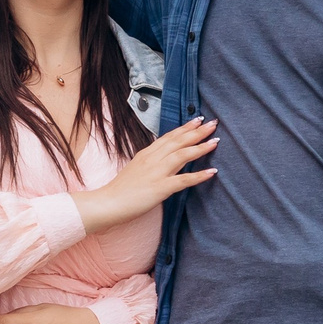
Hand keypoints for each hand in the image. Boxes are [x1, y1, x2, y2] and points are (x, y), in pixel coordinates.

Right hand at [71, 117, 219, 233]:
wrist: (107, 203)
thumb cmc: (120, 190)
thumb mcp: (135, 168)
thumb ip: (149, 161)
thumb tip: (162, 157)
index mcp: (147, 154)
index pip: (169, 137)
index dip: (184, 128)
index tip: (197, 120)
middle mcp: (153, 159)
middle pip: (178, 141)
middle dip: (197, 132)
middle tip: (213, 123)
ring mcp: (157, 173)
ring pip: (182, 155)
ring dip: (200, 147)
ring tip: (216, 141)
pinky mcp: (160, 188)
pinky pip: (183, 180)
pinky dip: (199, 175)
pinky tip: (212, 172)